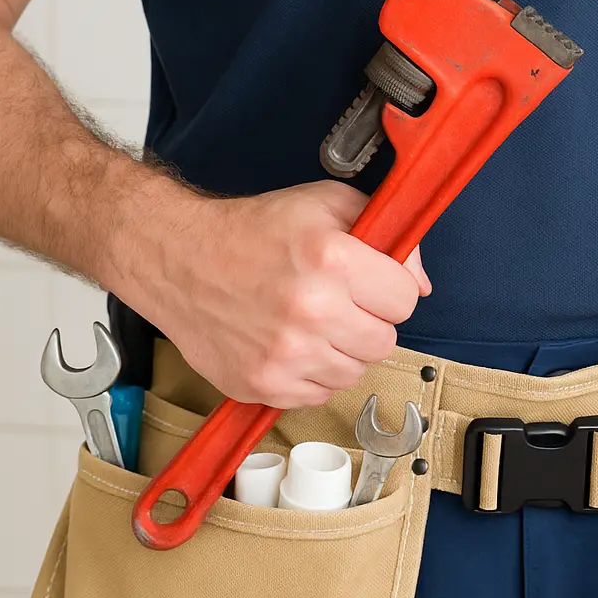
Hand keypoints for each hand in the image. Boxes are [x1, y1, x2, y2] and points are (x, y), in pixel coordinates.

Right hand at [135, 180, 430, 407]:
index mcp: (331, 259)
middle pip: (384, 342)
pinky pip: (319, 394)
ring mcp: (286, 355)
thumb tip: (419, 282)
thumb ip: (386, 235)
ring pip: (354, 372)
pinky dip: (312, 374)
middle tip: (338, 302)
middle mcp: (310, 311)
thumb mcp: (326, 204)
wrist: (179, 259)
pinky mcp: (264, 384)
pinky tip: (291, 343)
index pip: (405, 299)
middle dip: (368, 321)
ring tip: (311, 322)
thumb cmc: (251, 231)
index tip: (369, 283)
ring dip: (341, 351)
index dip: (390, 289)